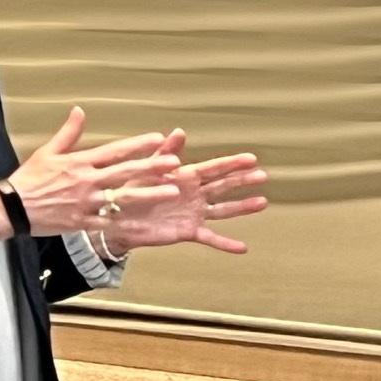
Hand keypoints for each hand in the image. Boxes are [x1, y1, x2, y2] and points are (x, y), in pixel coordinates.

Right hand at [1, 108, 180, 236]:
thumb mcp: (48, 152)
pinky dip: (130, 224)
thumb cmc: (29, 179)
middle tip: (174, 163)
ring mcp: (86, 203)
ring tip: (172, 191)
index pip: (114, 151)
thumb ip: (69, 133)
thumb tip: (79, 111)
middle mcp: (86, 182)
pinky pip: (110, 223)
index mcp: (79, 163)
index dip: (137, 144)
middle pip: (124, 172)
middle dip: (151, 167)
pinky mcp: (82, 222)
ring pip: (123, 198)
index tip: (157, 139)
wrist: (10, 208)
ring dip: (150, 194)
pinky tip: (150, 224)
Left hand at [94, 130, 269, 255]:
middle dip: (243, 181)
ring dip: (242, 207)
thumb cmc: (131, 190)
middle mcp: (194, 195)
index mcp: (186, 177)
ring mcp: (194, 213)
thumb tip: (178, 132)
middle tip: (262, 176)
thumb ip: (165, 153)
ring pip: (223, 210)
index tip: (251, 159)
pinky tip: (242, 248)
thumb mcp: (148, 169)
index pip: (214, 168)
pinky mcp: (188, 231)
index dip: (233, 163)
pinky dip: (226, 244)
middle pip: (223, 187)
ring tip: (262, 202)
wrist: (118, 218)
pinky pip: (211, 238)